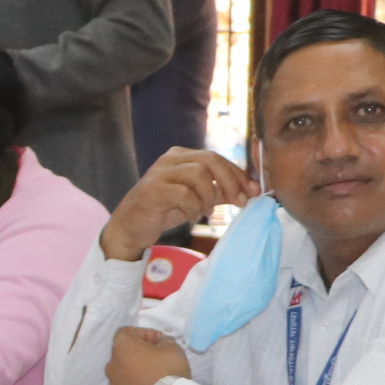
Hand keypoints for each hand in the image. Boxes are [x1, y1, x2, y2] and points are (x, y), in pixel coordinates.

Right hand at [101, 146, 255, 262]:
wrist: (130, 228)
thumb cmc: (164, 211)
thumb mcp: (197, 200)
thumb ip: (220, 192)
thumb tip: (250, 191)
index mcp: (181, 156)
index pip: (217, 158)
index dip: (239, 175)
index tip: (254, 192)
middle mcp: (170, 159)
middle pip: (210, 160)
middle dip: (231, 182)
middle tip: (240, 203)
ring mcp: (159, 173)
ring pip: (199, 174)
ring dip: (209, 197)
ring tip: (205, 212)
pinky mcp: (152, 190)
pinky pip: (184, 193)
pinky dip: (193, 207)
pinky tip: (191, 216)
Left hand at [107, 325, 191, 384]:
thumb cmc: (167, 370)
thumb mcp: (172, 347)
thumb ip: (163, 341)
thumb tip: (159, 344)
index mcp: (121, 347)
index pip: (127, 333)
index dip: (144, 334)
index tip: (158, 342)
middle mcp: (111, 365)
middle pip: (124, 355)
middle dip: (139, 355)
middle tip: (157, 361)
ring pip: (123, 375)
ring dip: (135, 374)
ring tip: (153, 381)